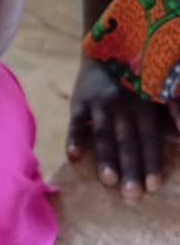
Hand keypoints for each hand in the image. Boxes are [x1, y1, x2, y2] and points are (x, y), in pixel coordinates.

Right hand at [67, 54, 174, 198]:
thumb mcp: (160, 89)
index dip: (151, 162)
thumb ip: (174, 109)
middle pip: (127, 142)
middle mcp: (123, 104)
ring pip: (103, 134)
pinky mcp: (79, 100)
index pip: (150, 138)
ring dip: (105, 159)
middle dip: (130, 169)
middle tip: (131, 196)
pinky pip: (76, 122)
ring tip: (108, 182)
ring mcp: (99, 102)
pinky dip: (74, 138)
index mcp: (145, 104)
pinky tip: (74, 156)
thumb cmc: (138, 77)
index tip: (153, 187)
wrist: (106, 48)